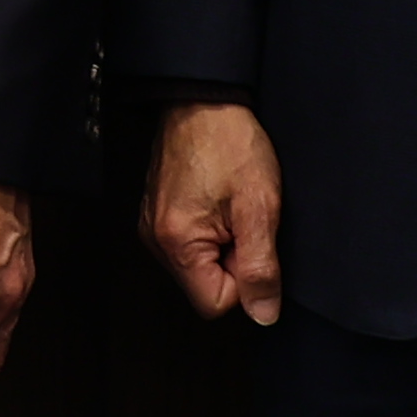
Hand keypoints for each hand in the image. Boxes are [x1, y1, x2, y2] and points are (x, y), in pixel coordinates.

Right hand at [140, 101, 285, 327]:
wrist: (204, 101)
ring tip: (232, 207)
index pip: (216, 303)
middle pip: (206, 285)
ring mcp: (153, 227)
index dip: (246, 280)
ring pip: (200, 265)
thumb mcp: (260, 207)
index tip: (253, 242)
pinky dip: (211, 231)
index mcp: (178, 242)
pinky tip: (219, 202)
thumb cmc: (230, 144)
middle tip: (245, 220)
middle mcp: (156, 240)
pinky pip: (190, 245)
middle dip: (234, 261)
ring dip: (224, 245)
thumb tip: (264, 314)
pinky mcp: (157, 214)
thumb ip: (261, 267)